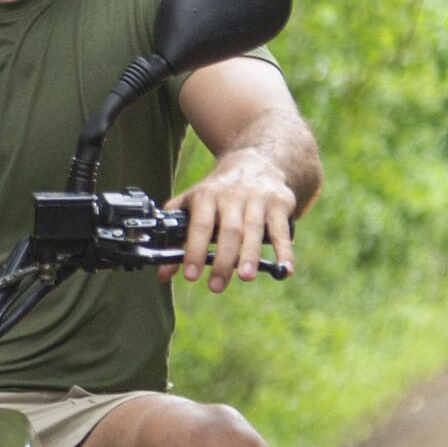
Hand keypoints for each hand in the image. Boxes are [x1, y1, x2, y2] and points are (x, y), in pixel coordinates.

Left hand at [159, 149, 296, 292]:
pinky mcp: (279, 204)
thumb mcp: (191, 203)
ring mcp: (257, 199)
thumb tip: (161, 274)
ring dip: (250, 255)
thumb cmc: (218, 191)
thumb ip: (174, 237)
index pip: (200, 226)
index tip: (190, 275)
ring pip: (253, 230)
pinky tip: (285, 269)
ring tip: (245, 277)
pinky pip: (282, 230)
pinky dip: (285, 251)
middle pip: (228, 231)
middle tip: (216, 286)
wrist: (255, 160)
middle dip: (222, 260)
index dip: (194, 250)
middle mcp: (232, 196)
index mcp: (207, 196)